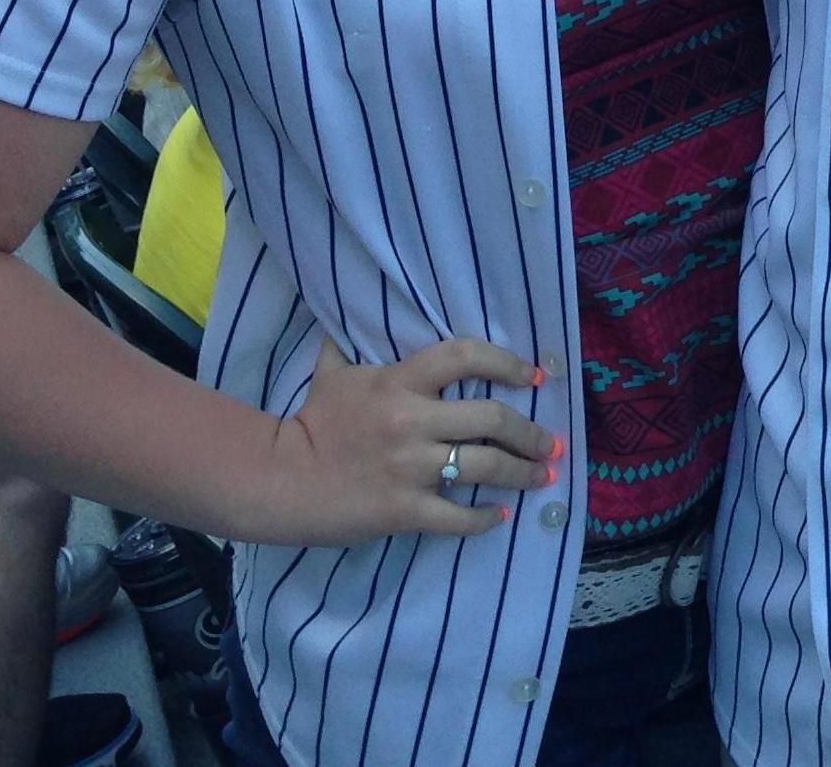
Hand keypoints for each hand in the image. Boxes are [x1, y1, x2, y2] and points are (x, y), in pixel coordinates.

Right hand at [253, 335, 556, 545]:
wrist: (279, 480)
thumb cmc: (310, 423)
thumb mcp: (332, 371)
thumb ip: (351, 341)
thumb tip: (352, 311)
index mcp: (400, 381)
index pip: (466, 355)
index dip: (506, 361)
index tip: (533, 376)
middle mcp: (413, 421)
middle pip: (491, 418)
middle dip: (530, 432)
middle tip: (551, 442)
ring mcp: (411, 468)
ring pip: (484, 467)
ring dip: (521, 473)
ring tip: (542, 476)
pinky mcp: (404, 511)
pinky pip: (457, 517)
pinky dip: (484, 518)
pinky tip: (499, 516)